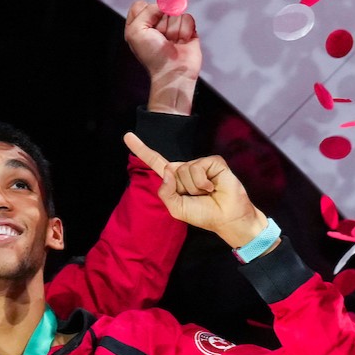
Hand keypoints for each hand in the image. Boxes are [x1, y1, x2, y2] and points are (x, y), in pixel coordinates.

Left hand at [123, 133, 265, 248]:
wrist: (226, 218)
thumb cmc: (203, 214)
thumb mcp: (176, 208)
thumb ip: (165, 192)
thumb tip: (168, 171)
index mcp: (174, 179)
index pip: (154, 161)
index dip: (141, 149)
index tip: (127, 136)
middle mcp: (185, 168)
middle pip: (170, 170)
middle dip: (181, 188)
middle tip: (197, 197)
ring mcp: (200, 164)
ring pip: (184, 169)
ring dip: (194, 187)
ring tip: (206, 193)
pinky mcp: (213, 162)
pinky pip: (198, 167)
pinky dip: (202, 182)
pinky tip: (212, 187)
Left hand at [124, 0, 201, 115]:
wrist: (173, 72)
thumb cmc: (152, 55)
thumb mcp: (136, 31)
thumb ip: (146, 11)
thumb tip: (165, 3)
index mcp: (139, 25)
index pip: (141, 4)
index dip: (146, 12)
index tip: (147, 26)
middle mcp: (154, 24)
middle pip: (161, 7)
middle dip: (161, 22)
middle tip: (160, 38)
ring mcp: (171, 26)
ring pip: (175, 12)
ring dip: (174, 28)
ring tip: (172, 42)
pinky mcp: (187, 29)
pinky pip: (188, 17)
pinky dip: (185, 30)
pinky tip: (182, 42)